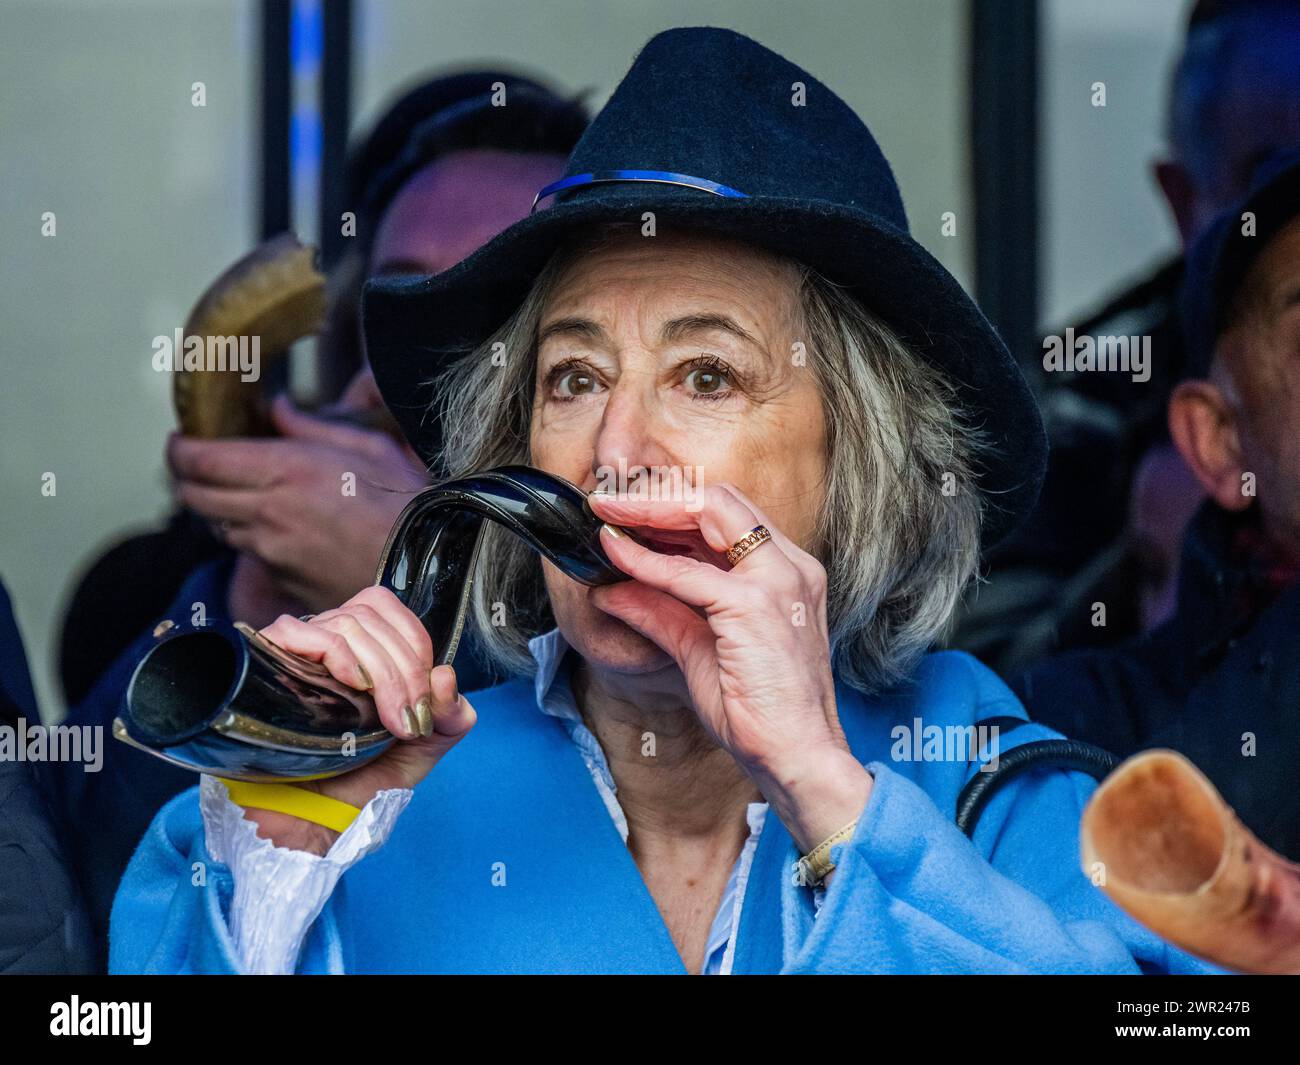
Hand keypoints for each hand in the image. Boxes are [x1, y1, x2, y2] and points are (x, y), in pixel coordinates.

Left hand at [169, 395, 429, 620]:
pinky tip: (276, 530)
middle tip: (198, 466)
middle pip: (194, 497)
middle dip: (188, 479)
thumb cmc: (406, 503)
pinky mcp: (281, 580)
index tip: (181, 441)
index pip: (200, 461)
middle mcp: (267, 512)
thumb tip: (278, 409)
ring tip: (239, 496)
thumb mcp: (368, 449)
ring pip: (218, 527)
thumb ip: (312, 428)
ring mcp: (271, 551)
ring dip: (219, 510)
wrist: (427, 566)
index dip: (179, 450)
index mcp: (285, 471)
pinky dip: (251, 539)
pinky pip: (250, 555)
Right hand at [235, 586, 475, 852]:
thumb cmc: (357, 782)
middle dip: (404, 667)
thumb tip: (446, 676)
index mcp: (358, 649)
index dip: (414, 642)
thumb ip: (449, 716)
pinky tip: (353, 684)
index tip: (425, 695)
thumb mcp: (419, 749)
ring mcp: (292, 652)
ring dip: (382, 670)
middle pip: (370, 616)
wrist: (309, 823)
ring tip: (388, 718)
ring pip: (344, 624)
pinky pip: (297, 631)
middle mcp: (323, 643)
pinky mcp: (262, 664)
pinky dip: (336, 653)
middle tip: (410, 718)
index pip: (385, 607)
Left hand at [586, 483, 871, 853]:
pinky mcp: (755, 607)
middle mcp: (790, 566)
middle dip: (659, 495)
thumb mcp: (699, 650)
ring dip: (649, 511)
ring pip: (708, 514)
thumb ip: (660, 613)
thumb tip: (612, 590)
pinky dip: (646, 561)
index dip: (674, 506)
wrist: (797, 757)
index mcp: (787, 572)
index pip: (729, 515)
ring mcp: (777, 582)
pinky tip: (616, 556)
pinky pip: (687, 572)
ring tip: (608, 516)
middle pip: (720, 499)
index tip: (629, 514)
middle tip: (609, 504)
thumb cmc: (760, 712)